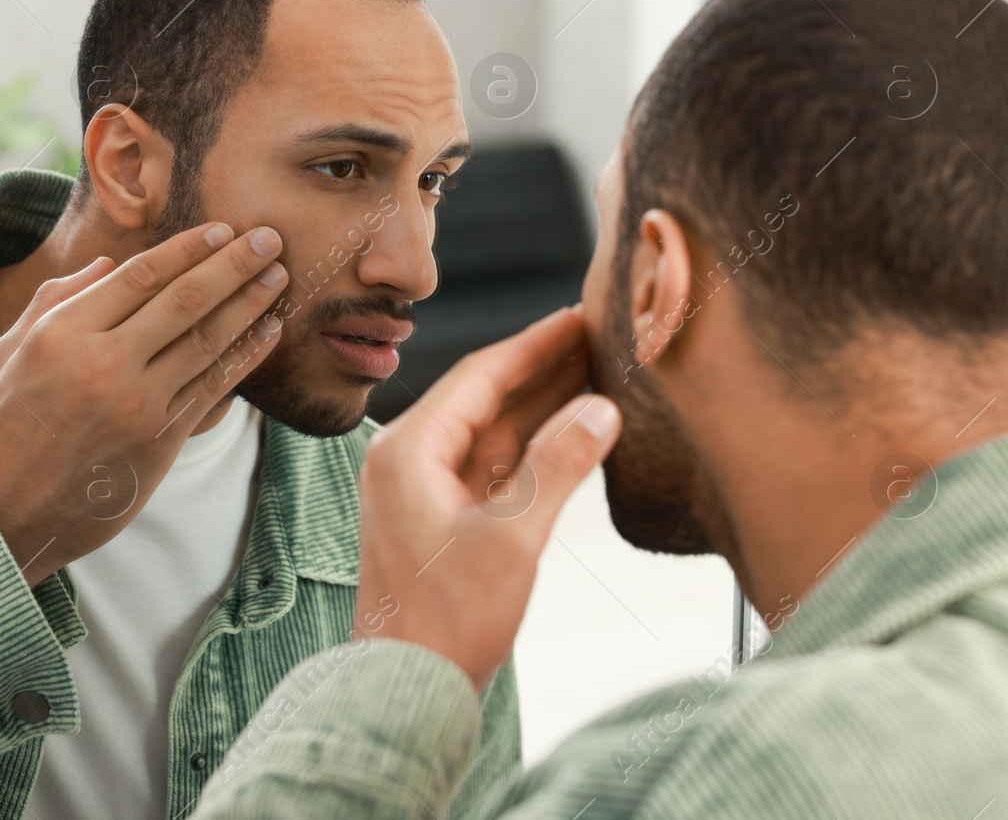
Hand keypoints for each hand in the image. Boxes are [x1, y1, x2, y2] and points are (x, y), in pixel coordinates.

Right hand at [0, 221, 288, 584]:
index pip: (140, 275)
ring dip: (250, 304)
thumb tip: (110, 264)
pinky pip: (212, 387)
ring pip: (207, 341)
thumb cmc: (6, 425)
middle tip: (269, 239)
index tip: (220, 229)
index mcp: (63, 333)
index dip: (187, 249)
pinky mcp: (160, 440)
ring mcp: (136, 404)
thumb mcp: (11, 351)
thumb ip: (56, 299)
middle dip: (234, 265)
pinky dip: (245, 356)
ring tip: (278, 277)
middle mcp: (103, 363)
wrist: (7, 512)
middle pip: (185, 300)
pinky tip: (268, 332)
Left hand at [351, 305, 620, 689]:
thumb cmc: (445, 621)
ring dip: (541, 405)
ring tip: (597, 372)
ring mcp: (423, 489)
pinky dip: (532, 447)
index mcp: (408, 451)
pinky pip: (492, 466)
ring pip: (492, 431)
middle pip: (486, 396)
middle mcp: (408, 460)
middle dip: (543, 367)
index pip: (479, 376)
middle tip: (600, 336)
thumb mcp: (510, 539)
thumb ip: (558, 468)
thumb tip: (602, 409)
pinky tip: (572, 432)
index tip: (581, 315)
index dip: (535, 343)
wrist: (405, 691)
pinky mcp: (442, 519)